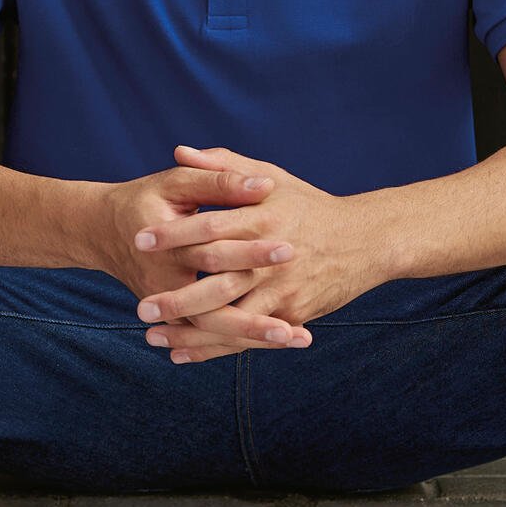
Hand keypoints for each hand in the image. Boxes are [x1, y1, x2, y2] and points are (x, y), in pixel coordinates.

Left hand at [132, 145, 375, 362]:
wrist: (365, 241)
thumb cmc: (309, 205)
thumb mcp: (271, 176)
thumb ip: (224, 166)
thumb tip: (180, 151)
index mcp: (262, 218)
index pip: (211, 226)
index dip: (175, 233)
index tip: (140, 239)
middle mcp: (270, 258)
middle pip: (217, 280)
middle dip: (177, 297)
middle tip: (140, 306)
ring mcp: (281, 290)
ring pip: (230, 317)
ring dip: (190, 332)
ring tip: (151, 336)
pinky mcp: (291, 315)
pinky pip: (247, 337)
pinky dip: (214, 349)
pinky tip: (182, 355)